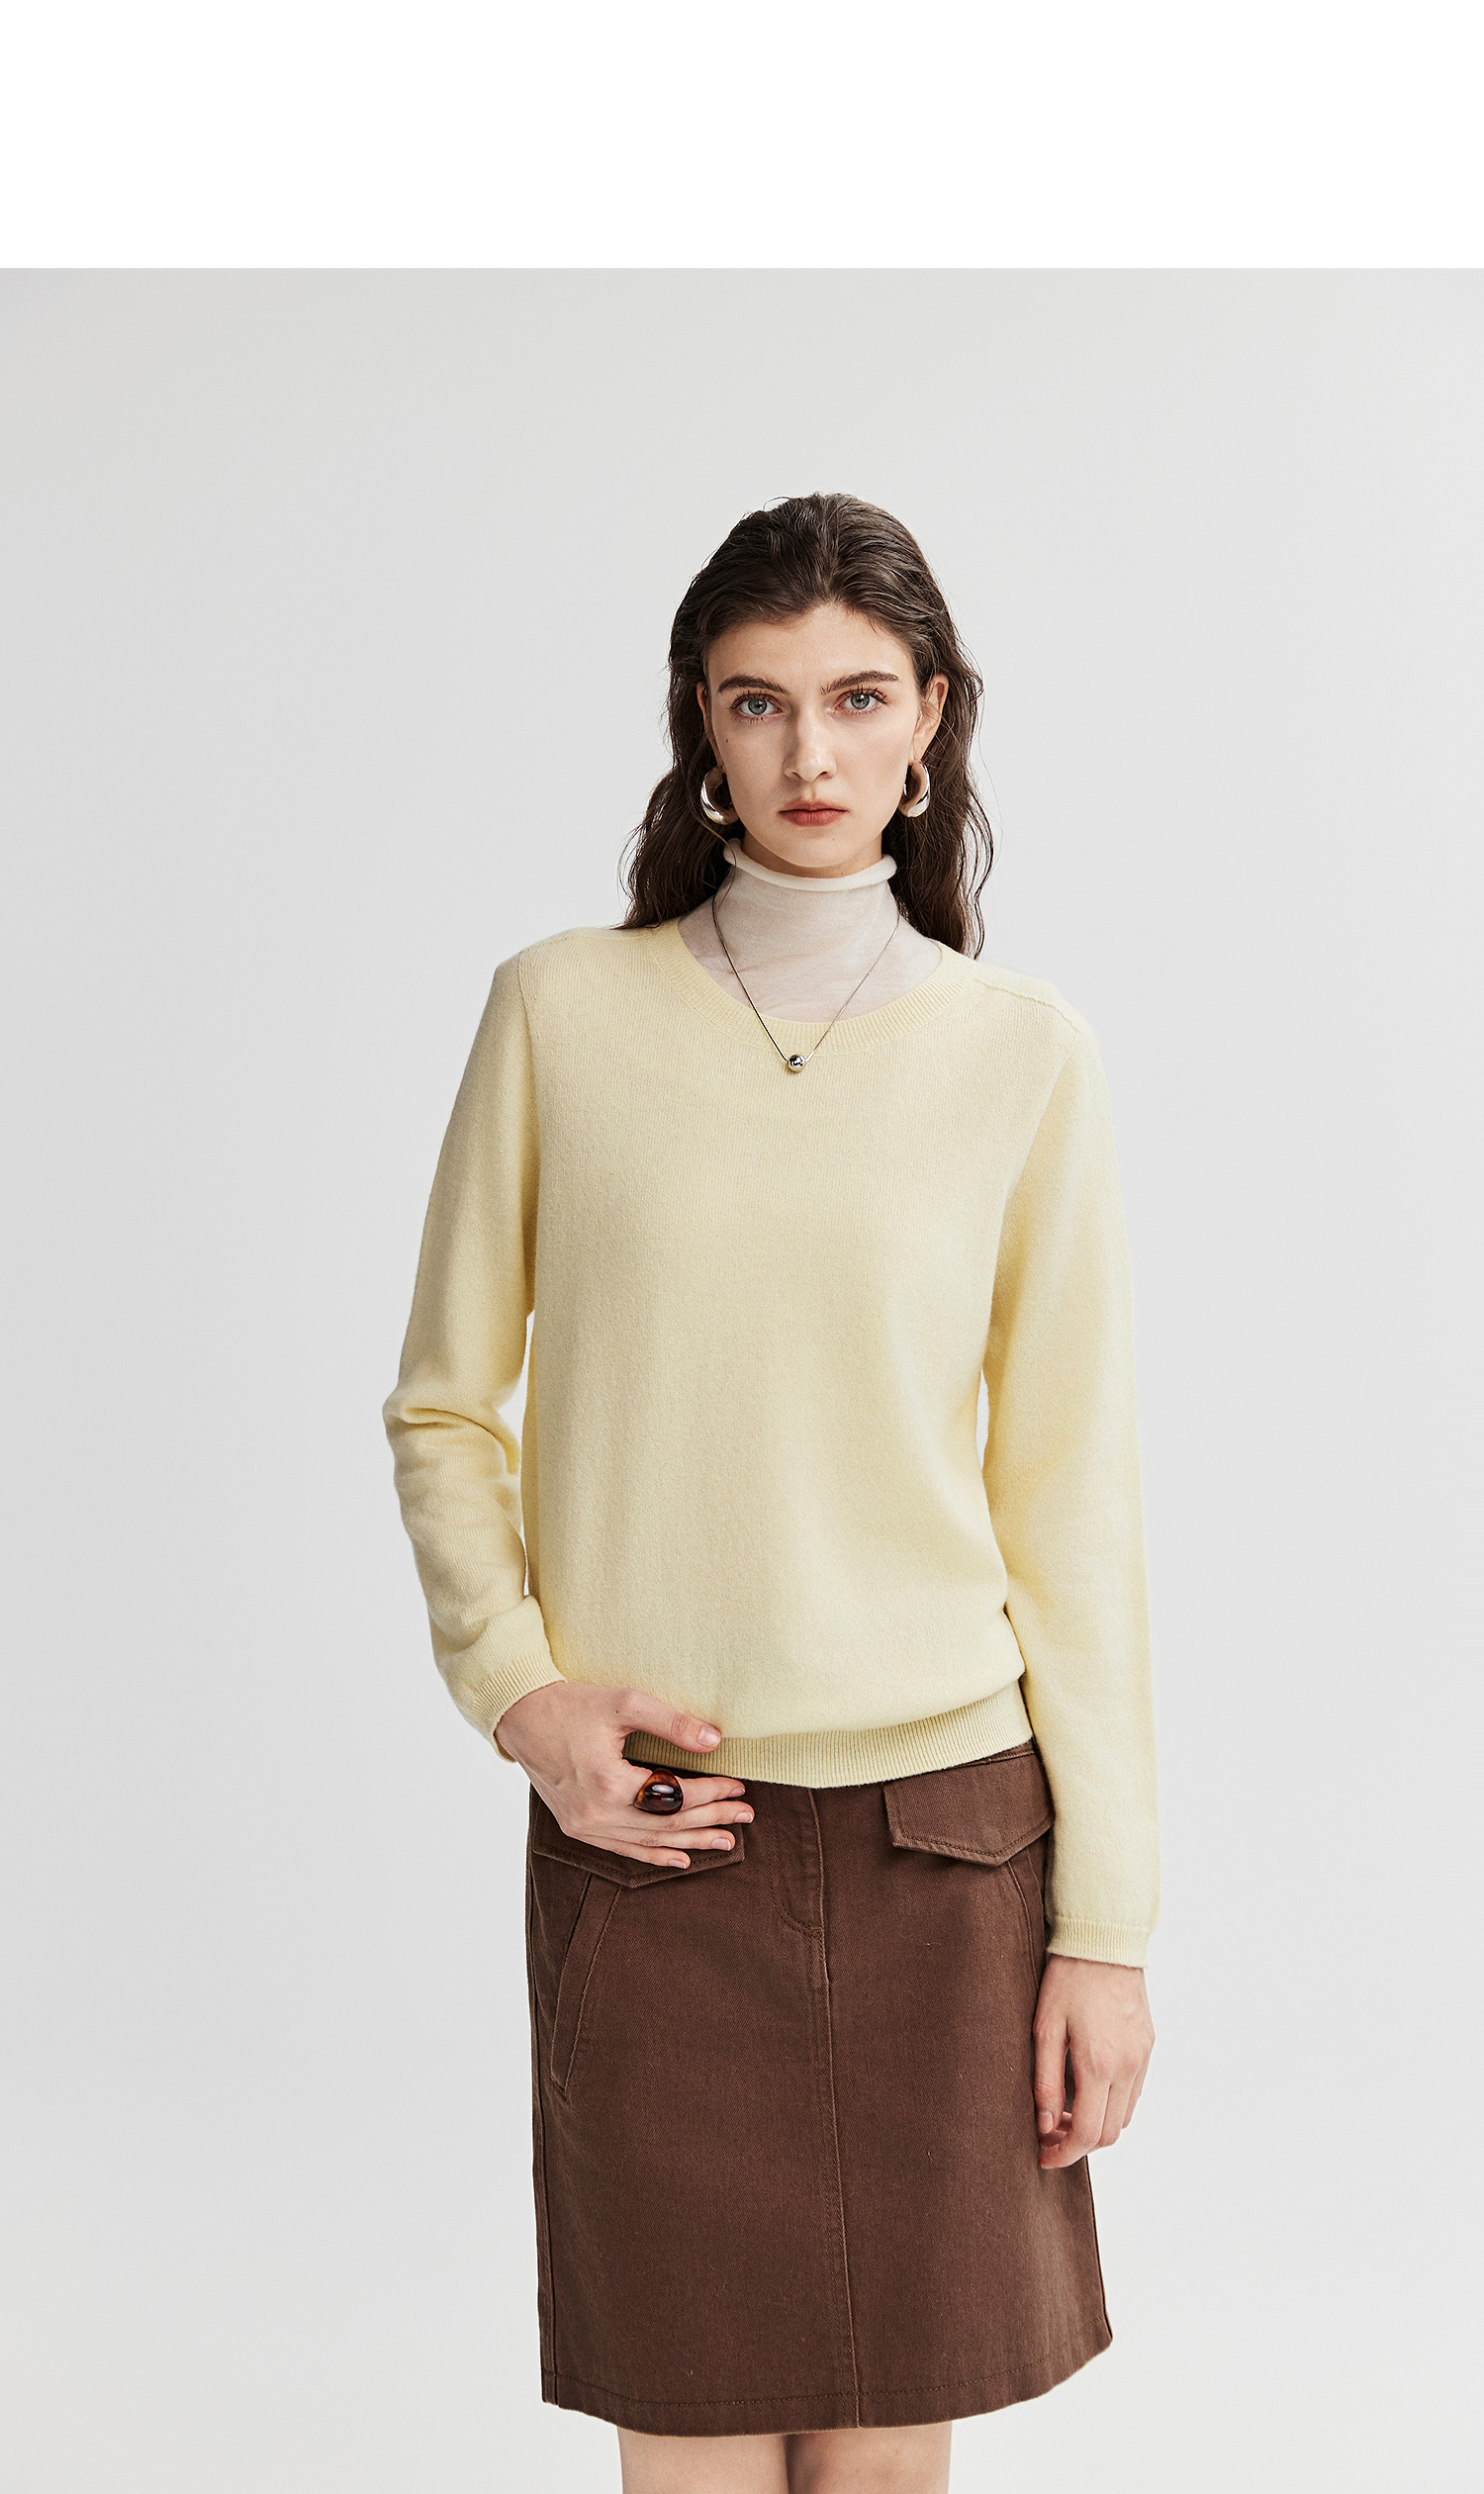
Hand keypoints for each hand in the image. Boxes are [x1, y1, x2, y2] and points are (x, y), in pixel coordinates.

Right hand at [494, 1680, 752, 1869]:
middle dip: (710, 1820)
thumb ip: (672, 1723)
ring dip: (690, 1842)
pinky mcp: (576, 1827)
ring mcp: (584, 1826)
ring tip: (725, 1840)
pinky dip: (653, 1855)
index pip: (675, 1795)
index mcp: (608, 1783)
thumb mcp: (625, 1702)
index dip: (711, 1792)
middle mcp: (596, 1814)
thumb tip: (715, 1741)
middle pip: (667, 1825)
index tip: (738, 1785)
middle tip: (745, 1815)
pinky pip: (623, 1849)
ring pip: (648, 1842)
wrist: (521, 1715)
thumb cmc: (572, 1704)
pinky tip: (680, 1858)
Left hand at [1032, 1955, 1154, 2168]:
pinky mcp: (1148, 2047)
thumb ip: (1044, 2080)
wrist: (1104, 1942)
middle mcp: (1127, 2066)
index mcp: (1098, 2063)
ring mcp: (1142, 2058)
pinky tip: (1086, 2090)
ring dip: (1095, 2126)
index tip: (1043, 2155)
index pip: (1087, 2133)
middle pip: (1108, 2133)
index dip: (1063, 2154)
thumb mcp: (1044, 2028)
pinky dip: (1111, 2105)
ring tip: (1063, 2112)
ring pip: (1123, 2117)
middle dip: (1077, 2144)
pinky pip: (1133, 2093)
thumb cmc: (1068, 1979)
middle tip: (1048, 2134)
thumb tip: (1043, 2123)